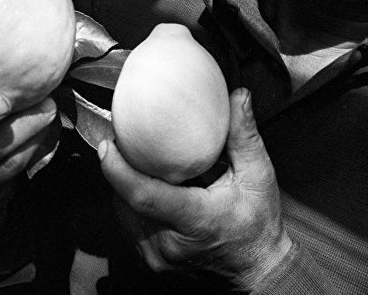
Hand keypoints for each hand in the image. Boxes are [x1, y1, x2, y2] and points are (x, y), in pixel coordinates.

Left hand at [98, 88, 291, 289]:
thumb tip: (238, 96)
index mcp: (195, 221)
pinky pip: (129, 226)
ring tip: (137, 162)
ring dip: (126, 187)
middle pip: (127, 200)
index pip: (143, 196)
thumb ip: (244, 136)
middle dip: (122, 169)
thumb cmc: (259, 226)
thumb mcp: (258, 176)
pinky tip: (148, 187)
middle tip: (127, 141)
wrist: (259, 270)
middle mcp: (169, 244)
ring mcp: (158, 257)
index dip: (118, 170)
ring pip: (123, 213)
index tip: (108, 145)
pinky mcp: (153, 261)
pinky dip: (133, 205)